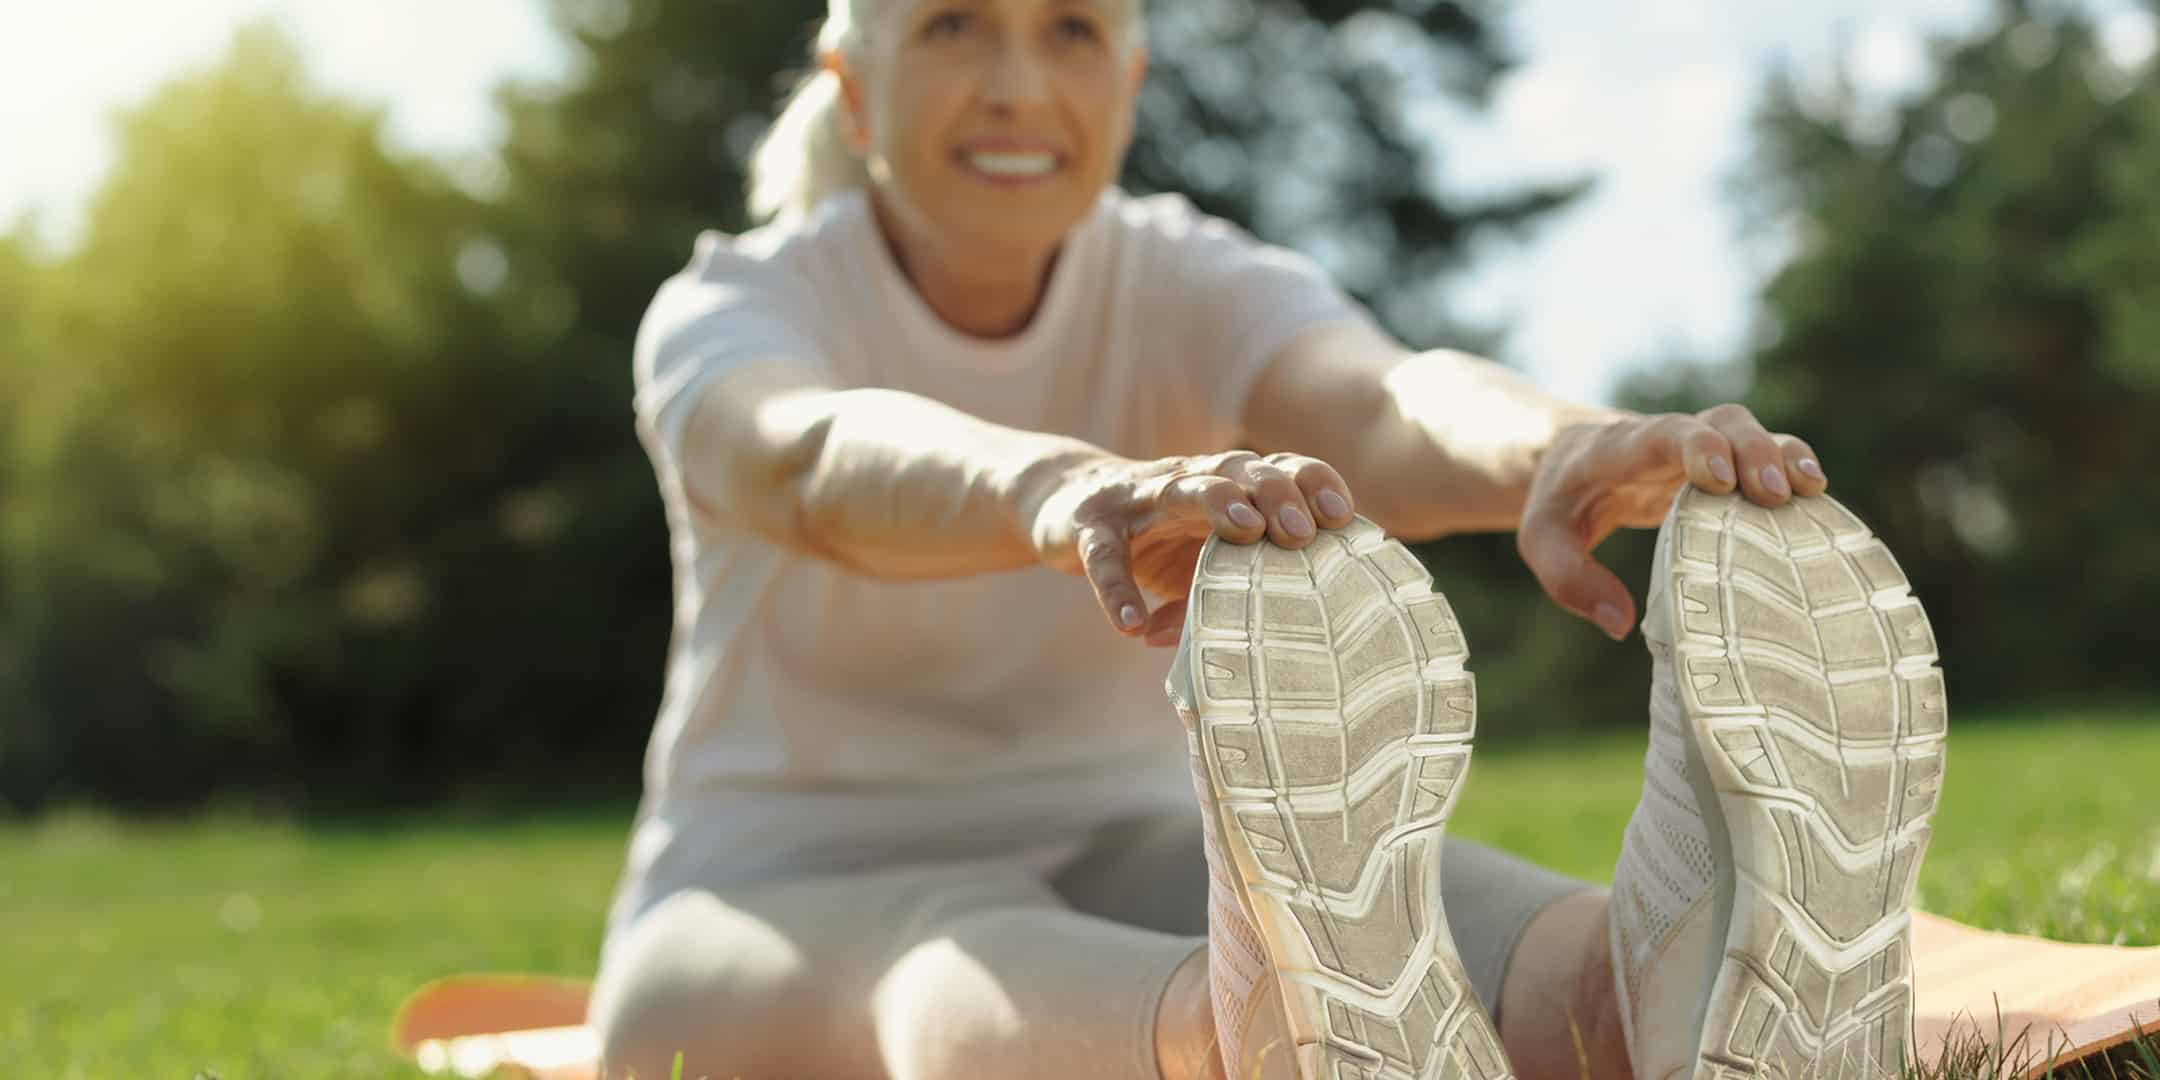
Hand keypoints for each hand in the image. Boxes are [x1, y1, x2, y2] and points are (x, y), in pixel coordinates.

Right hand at [1027, 450, 1357, 645]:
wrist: (1065, 506)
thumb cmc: (1157, 539)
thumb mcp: (1202, 563)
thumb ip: (1237, 593)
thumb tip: (1287, 653)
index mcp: (1224, 484)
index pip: (1278, 468)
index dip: (1312, 484)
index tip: (1342, 517)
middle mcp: (1187, 479)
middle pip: (1239, 469)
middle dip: (1276, 493)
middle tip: (1300, 532)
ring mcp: (1137, 499)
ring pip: (1181, 487)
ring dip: (1217, 501)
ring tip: (1246, 531)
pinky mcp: (1089, 526)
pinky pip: (1104, 556)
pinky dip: (1116, 588)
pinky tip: (1131, 622)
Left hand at [1517, 404, 1829, 640]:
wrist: (1570, 459)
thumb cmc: (1560, 502)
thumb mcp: (1541, 541)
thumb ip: (1570, 579)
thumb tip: (1621, 623)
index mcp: (1619, 449)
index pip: (1661, 434)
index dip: (1695, 448)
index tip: (1722, 481)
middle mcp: (1666, 437)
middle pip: (1720, 422)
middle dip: (1752, 451)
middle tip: (1775, 496)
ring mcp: (1699, 445)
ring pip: (1748, 430)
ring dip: (1783, 454)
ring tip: (1811, 490)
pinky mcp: (1722, 462)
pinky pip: (1764, 454)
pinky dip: (1792, 467)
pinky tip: (1816, 499)